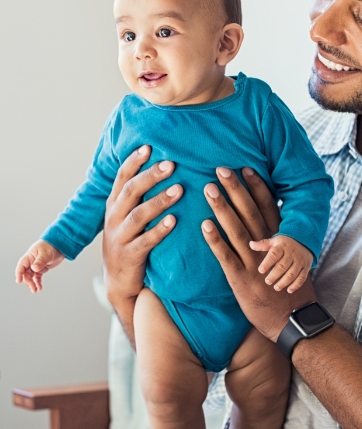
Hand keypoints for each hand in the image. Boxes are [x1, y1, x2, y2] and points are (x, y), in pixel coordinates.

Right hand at [15, 239, 64, 292]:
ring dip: (32, 284)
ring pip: (31, 277)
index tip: (19, 281)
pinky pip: (37, 277)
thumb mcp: (45, 253)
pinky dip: (38, 282)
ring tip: (35, 290)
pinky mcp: (42, 268)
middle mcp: (31, 262)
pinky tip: (39, 287)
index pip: (21, 266)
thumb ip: (40, 261)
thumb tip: (34, 268)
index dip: (19, 273)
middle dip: (28, 281)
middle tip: (33, 287)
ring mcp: (36, 265)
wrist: (61, 244)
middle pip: (26, 273)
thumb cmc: (51, 245)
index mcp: (30, 256)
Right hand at [102, 145, 182, 303]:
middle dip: (150, 176)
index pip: (122, 177)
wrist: (118, 281)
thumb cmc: (130, 240)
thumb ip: (138, 195)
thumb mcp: (128, 216)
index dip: (134, 161)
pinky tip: (173, 221)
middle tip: (171, 164)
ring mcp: (119, 237)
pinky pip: (145, 241)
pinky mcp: (129, 256)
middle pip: (131, 192)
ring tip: (178, 190)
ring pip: (138, 215)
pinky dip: (159, 230)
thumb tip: (163, 164)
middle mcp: (114, 218)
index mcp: (114, 204)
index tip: (149, 147)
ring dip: (159, 201)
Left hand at [201, 167, 316, 342]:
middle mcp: (267, 248)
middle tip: (222, 169)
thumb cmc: (289, 288)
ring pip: (237, 230)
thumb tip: (273, 218)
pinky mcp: (240, 279)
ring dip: (223, 208)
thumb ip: (279, 239)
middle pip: (250, 212)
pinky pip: (225, 256)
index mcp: (279, 241)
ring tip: (209, 189)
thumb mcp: (290, 260)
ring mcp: (254, 263)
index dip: (257, 187)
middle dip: (236, 189)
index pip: (268, 207)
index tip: (246, 167)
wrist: (291, 321)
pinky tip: (204, 224)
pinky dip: (215, 240)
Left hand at [250, 235, 312, 292]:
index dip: (267, 263)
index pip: (274, 254)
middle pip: (283, 266)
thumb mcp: (275, 241)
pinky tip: (289, 290)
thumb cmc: (285, 243)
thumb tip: (250, 244)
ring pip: (292, 273)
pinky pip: (302, 278)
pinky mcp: (306, 268)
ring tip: (276, 287)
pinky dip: (296, 285)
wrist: (305, 240)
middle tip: (267, 281)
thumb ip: (263, 245)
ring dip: (284, 282)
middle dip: (275, 275)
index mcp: (282, 247)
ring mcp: (299, 261)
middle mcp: (291, 254)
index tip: (261, 270)